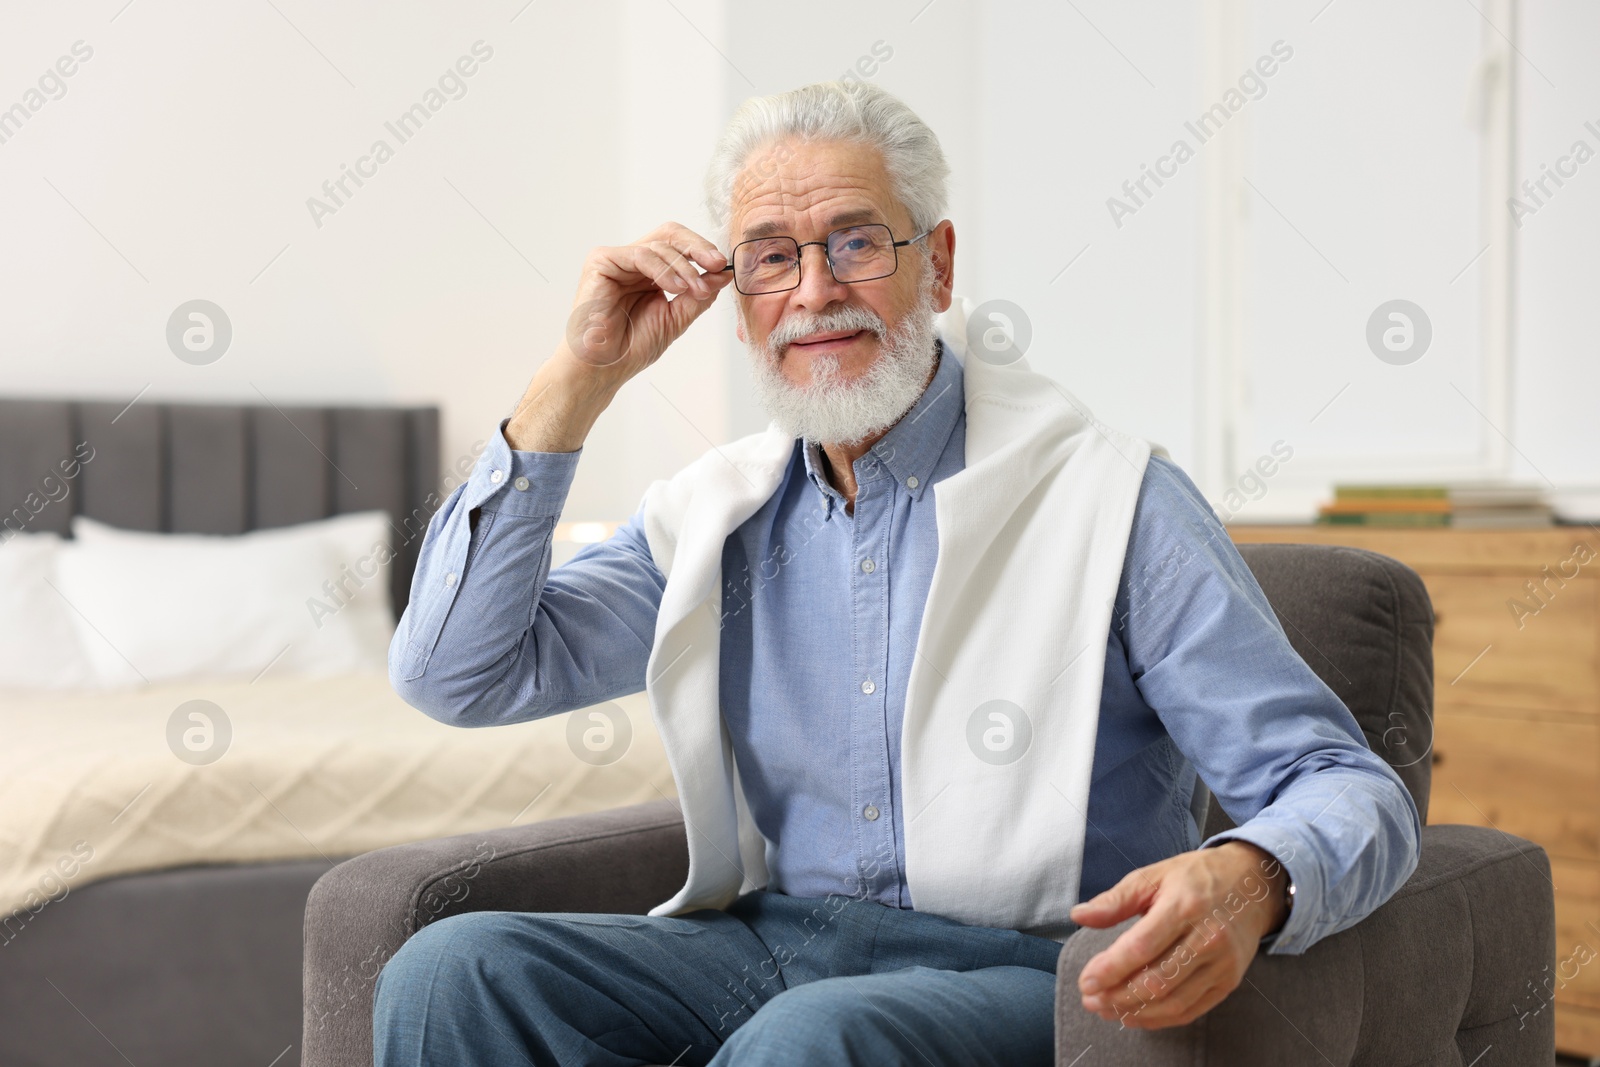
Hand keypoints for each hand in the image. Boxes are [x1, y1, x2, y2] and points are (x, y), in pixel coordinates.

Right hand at [561, 220, 731, 380]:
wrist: (605, 366)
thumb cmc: (632, 347)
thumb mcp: (677, 317)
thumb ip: (699, 294)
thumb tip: (723, 274)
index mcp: (650, 273)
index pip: (679, 247)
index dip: (701, 251)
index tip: (722, 266)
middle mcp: (633, 263)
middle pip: (670, 235)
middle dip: (697, 247)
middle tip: (716, 263)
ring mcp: (617, 260)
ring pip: (659, 245)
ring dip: (683, 267)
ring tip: (694, 290)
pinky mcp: (601, 262)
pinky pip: (640, 254)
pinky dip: (662, 269)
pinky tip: (675, 288)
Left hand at [1068, 841, 1287, 1028]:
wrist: (1252, 885)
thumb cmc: (1195, 878)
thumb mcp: (1153, 876)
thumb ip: (1115, 900)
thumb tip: (1079, 916)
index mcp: (1185, 905)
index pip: (1141, 947)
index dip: (1110, 969)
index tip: (1086, 980)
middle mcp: (1208, 937)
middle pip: (1157, 980)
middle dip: (1117, 995)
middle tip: (1090, 999)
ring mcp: (1222, 963)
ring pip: (1173, 1001)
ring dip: (1134, 1012)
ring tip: (1106, 1009)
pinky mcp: (1229, 981)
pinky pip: (1191, 1010)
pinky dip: (1160, 1018)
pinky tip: (1136, 1015)